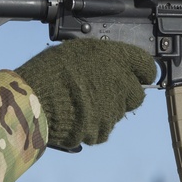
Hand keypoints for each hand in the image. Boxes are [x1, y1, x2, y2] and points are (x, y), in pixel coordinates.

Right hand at [15, 39, 156, 149]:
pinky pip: (103, 129)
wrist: (34, 100)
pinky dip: (92, 124)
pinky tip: (76, 115)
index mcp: (118, 60)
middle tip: (103, 90)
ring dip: (105, 109)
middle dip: (125, 94)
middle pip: (137, 95)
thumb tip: (112, 64)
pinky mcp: (102, 131)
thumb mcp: (78, 51)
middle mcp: (122, 85)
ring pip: (118, 113)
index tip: (136, 74)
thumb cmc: (51, 71)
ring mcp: (113, 111)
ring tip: (80, 102)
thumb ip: (102, 57)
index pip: (147, 66)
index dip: (141, 71)